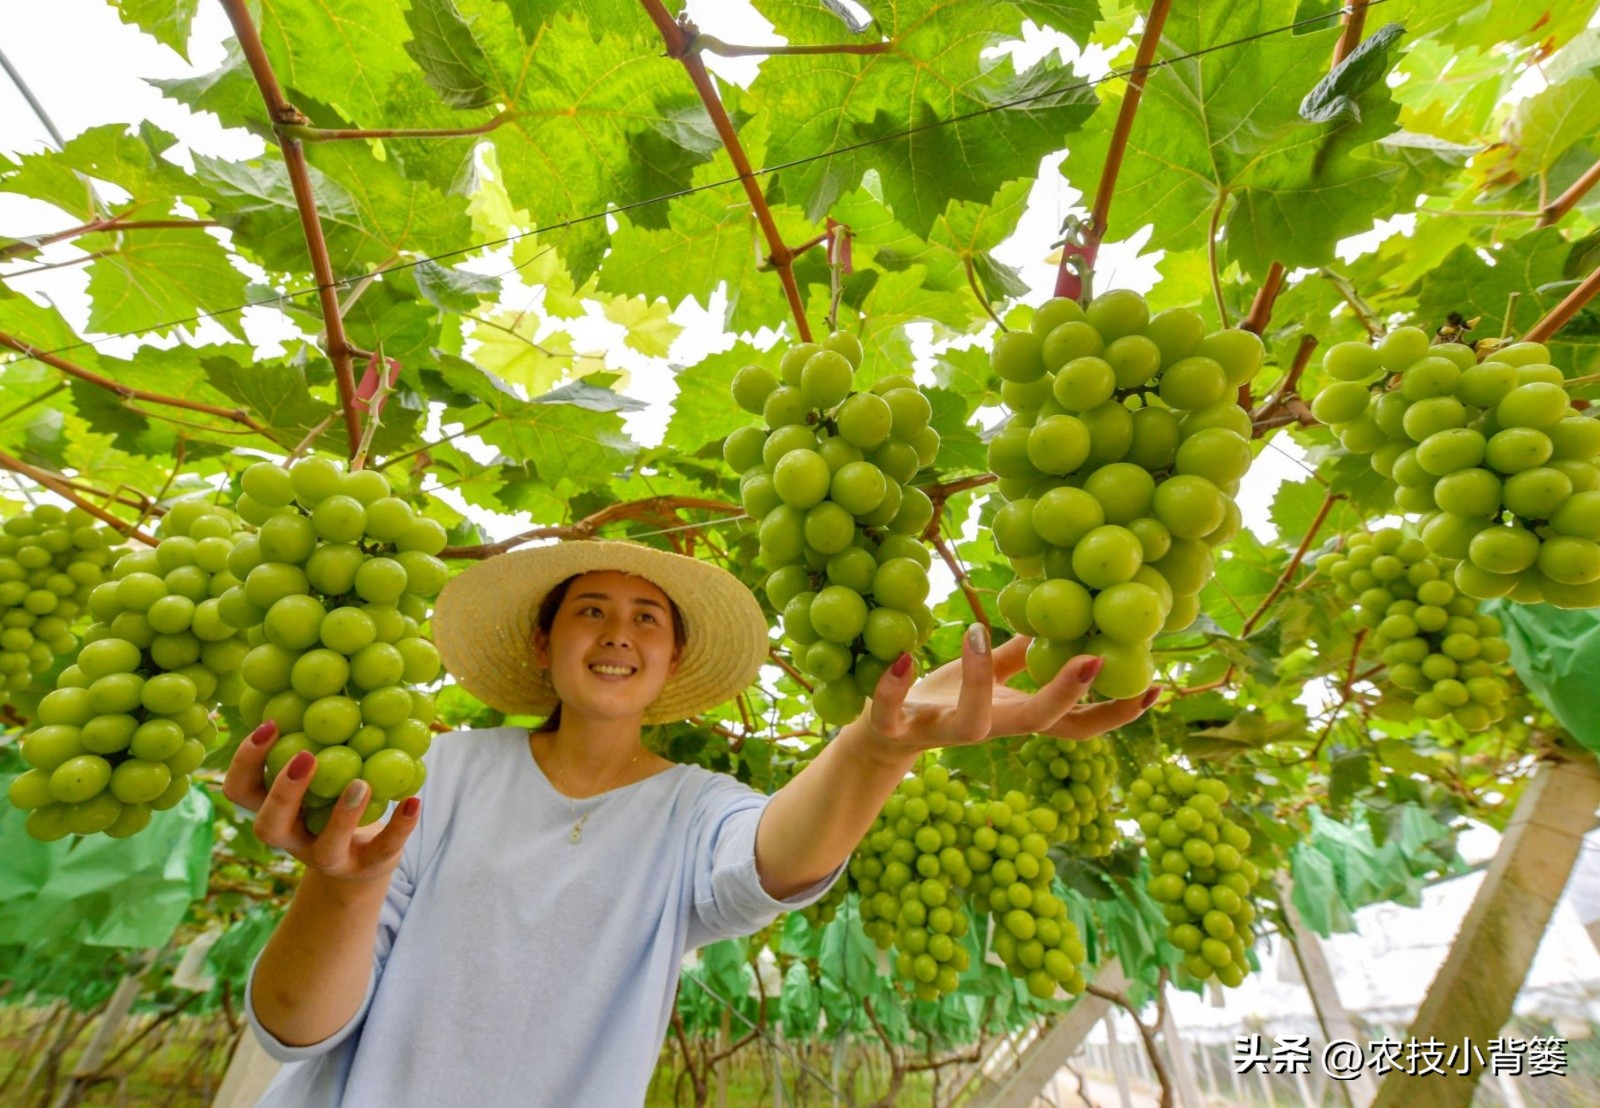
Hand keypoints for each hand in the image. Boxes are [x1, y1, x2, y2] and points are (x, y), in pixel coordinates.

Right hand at [222, 721, 418, 887]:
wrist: (360, 864)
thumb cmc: (330, 802)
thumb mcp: (317, 775)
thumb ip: (312, 740)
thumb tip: (324, 674)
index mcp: (273, 809)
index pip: (240, 790)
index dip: (246, 761)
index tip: (271, 723)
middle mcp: (292, 837)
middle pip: (268, 824)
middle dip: (284, 791)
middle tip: (306, 755)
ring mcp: (328, 858)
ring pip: (325, 847)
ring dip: (342, 815)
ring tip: (361, 782)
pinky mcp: (366, 867)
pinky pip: (381, 850)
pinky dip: (399, 826)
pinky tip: (413, 800)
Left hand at [853, 625, 1158, 754]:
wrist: (879, 735)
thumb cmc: (941, 698)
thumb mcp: (987, 675)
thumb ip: (1021, 656)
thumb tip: (1061, 619)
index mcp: (1012, 715)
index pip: (1074, 723)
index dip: (1113, 712)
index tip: (1154, 687)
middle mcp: (986, 728)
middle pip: (1038, 725)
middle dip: (1068, 696)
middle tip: (1096, 659)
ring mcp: (941, 731)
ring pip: (971, 722)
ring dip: (977, 678)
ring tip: (976, 632)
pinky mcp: (896, 728)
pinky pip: (892, 713)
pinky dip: (894, 687)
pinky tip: (903, 655)